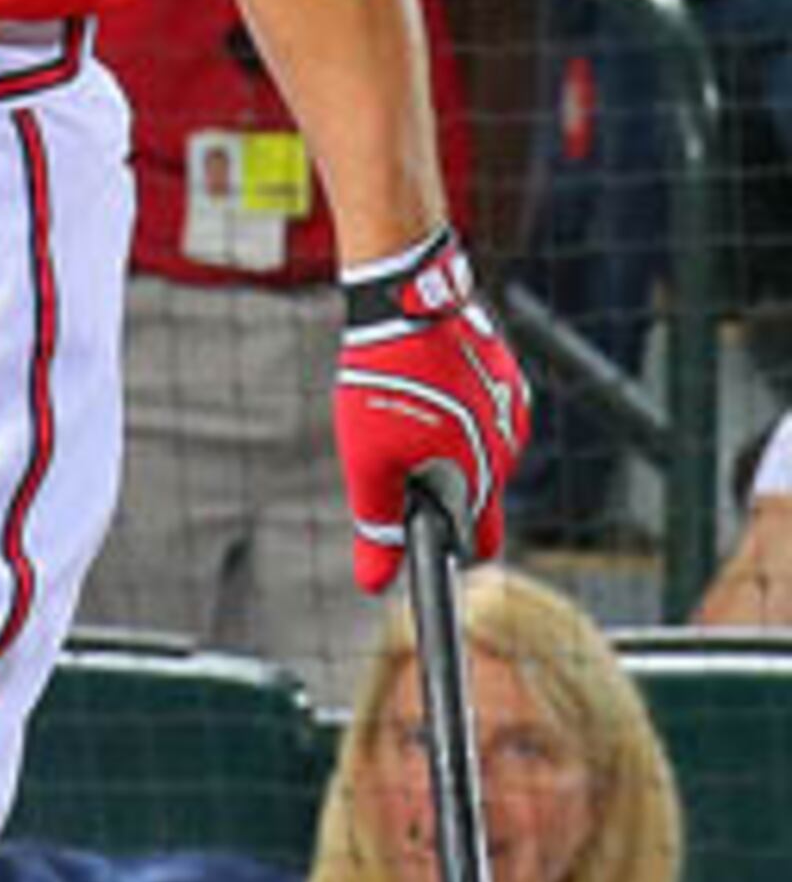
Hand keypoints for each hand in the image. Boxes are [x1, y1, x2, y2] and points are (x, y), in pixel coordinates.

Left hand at [336, 226, 529, 589]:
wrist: (408, 298)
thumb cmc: (385, 381)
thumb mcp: (367, 460)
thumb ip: (376, 524)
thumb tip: (374, 582)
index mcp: (482, 478)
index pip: (481, 543)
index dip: (450, 550)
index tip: (422, 543)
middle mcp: (510, 449)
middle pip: (478, 495)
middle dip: (439, 489)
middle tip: (393, 454)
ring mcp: (514, 410)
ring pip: (479, 450)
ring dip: (446, 445)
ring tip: (402, 410)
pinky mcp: (507, 377)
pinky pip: (482, 412)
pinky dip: (456, 410)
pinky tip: (423, 385)